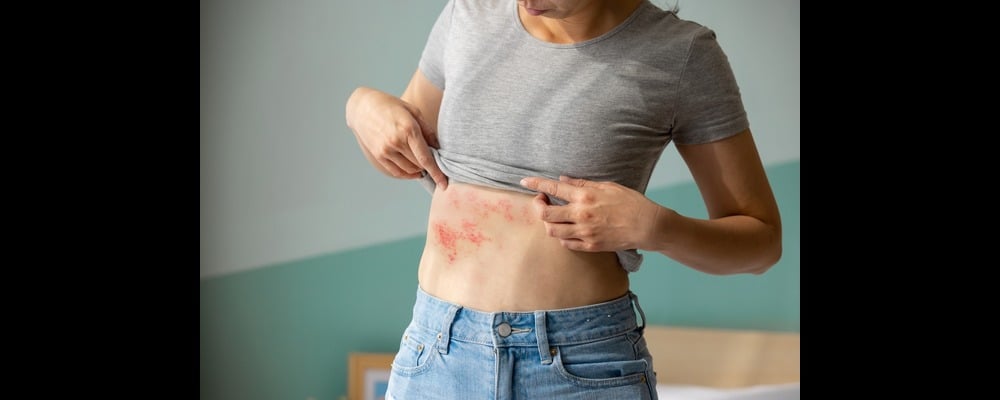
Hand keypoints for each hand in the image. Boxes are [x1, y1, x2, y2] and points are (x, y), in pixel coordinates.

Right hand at [346, 88, 447, 188]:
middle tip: (434, 161)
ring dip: (418, 170)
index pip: (425, 157)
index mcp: (408, 129)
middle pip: (419, 165)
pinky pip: (397, 171)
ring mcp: (386, 150)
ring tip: (422, 162)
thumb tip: (439, 148)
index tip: (444, 184)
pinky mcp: (378, 155)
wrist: (363, 107)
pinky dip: (407, 173)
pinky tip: (414, 170)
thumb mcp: (413, 111)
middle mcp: (396, 142)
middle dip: (429, 166)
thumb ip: (427, 131)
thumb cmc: (391, 106)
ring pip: (409, 170)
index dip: (437, 173)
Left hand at [519, 176, 661, 251]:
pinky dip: (562, 236)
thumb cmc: (630, 202)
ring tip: (554, 217)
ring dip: (548, 223)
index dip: (535, 184)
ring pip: (552, 231)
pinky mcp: (590, 245)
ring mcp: (584, 232)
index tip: (524, 182)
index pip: (552, 188)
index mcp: (585, 196)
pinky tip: (566, 229)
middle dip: (538, 207)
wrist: (647, 225)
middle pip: (545, 214)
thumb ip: (582, 184)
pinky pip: (566, 243)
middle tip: (540, 202)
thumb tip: (562, 180)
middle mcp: (581, 215)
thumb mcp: (607, 185)